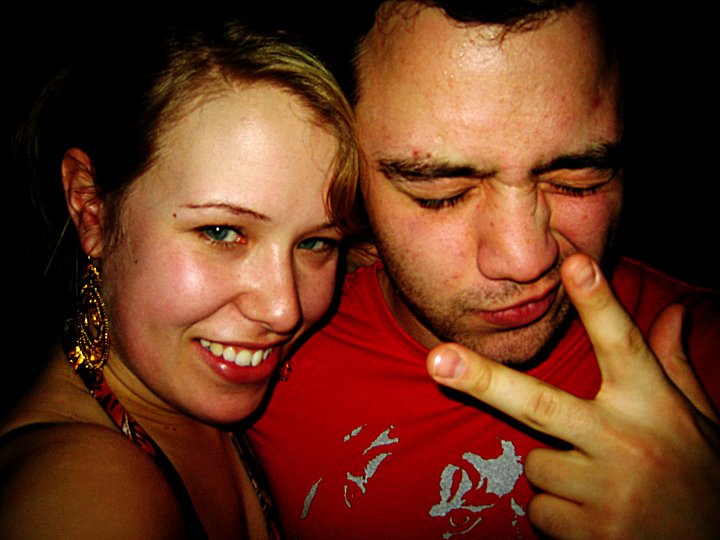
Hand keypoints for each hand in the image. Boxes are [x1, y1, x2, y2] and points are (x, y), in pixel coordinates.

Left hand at [427, 253, 719, 538]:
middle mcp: (626, 443)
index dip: (597, 304)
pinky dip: (558, 510)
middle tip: (439, 359)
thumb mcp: (697, 418)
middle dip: (483, 378)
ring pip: (534, 465)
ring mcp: (607, 493)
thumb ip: (673, 363)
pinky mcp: (591, 535)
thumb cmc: (699, 478)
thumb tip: (675, 309)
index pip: (622, 345)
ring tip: (600, 484)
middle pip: (539, 402)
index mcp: (653, 406)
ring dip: (554, 471)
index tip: (574, 263)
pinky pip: (540, 508)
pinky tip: (597, 515)